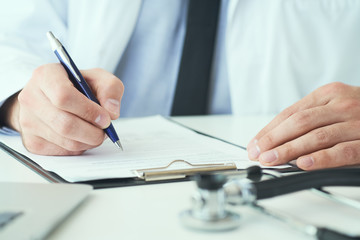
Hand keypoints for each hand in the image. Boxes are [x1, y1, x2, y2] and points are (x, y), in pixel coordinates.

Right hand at [6, 63, 123, 154]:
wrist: (52, 98)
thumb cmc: (77, 86)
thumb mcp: (98, 78)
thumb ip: (110, 88)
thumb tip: (111, 111)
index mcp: (46, 76)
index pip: (64, 96)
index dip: (88, 111)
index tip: (105, 118)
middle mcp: (31, 97)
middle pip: (65, 124)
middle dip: (92, 131)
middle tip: (105, 130)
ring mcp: (28, 121)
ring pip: (66, 141)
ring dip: (89, 141)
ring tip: (97, 132)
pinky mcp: (32, 141)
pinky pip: (63, 151)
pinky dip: (80, 147)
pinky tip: (82, 136)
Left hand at [247, 82, 359, 169]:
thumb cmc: (359, 112)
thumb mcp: (333, 105)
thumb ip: (309, 118)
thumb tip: (273, 137)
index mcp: (329, 93)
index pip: (290, 112)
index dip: (269, 129)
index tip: (255, 143)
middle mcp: (342, 104)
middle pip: (299, 122)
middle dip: (274, 140)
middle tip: (258, 153)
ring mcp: (357, 122)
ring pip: (317, 136)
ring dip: (290, 150)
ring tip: (272, 160)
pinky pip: (342, 150)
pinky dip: (321, 158)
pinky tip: (303, 164)